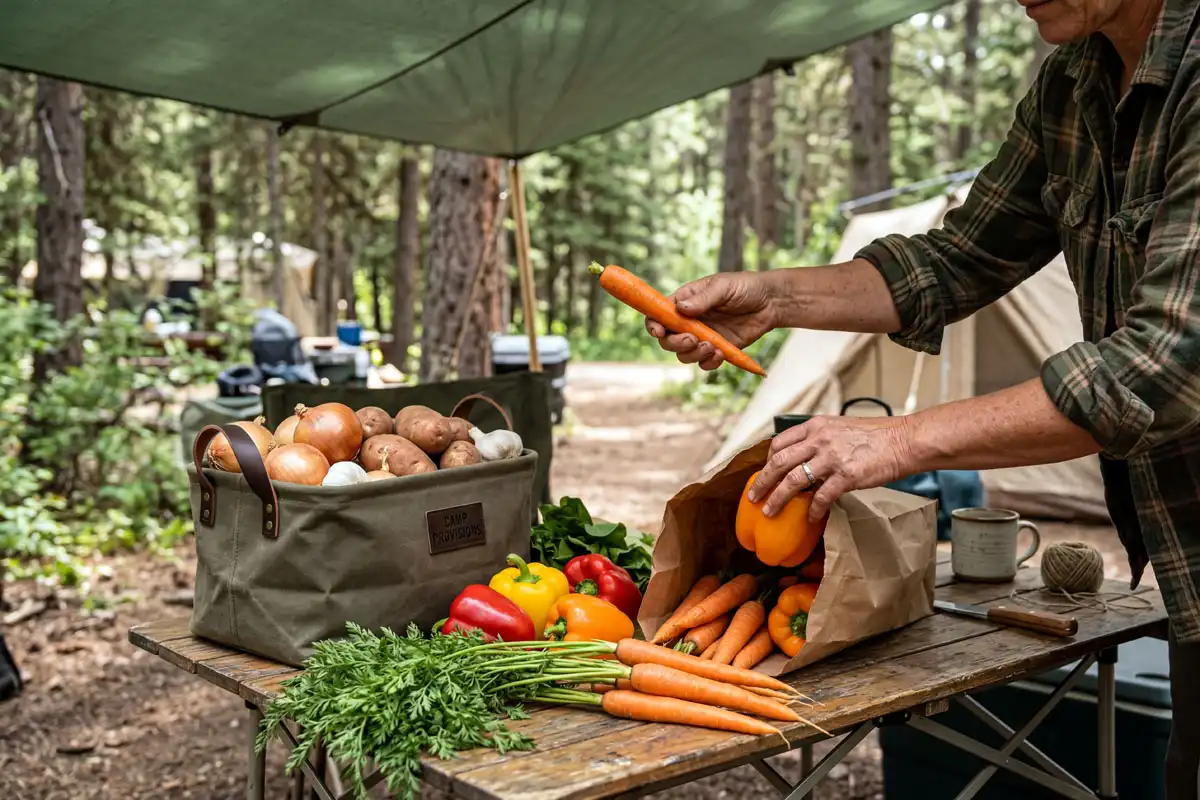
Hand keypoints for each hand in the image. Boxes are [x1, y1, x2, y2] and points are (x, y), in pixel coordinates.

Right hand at [645, 272, 776, 369]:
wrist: (771, 302)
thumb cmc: (745, 287)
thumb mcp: (723, 287)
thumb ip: (702, 299)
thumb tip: (680, 309)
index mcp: (685, 301)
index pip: (659, 314)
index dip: (654, 325)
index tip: (659, 331)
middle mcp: (689, 321)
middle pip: (668, 340)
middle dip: (675, 343)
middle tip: (692, 340)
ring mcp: (702, 337)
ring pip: (684, 355)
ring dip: (693, 354)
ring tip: (712, 346)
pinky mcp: (717, 349)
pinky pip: (704, 363)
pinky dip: (709, 362)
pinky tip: (720, 353)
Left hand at [748, 415, 916, 520]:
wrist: (903, 440)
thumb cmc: (876, 436)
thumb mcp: (840, 427)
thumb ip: (820, 438)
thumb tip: (804, 455)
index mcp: (816, 426)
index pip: (779, 442)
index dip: (767, 460)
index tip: (764, 473)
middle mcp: (819, 439)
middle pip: (779, 462)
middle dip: (762, 482)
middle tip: (753, 497)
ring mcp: (832, 458)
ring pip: (793, 481)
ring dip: (777, 499)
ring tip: (769, 512)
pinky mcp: (846, 476)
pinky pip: (821, 497)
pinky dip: (813, 510)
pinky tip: (809, 518)